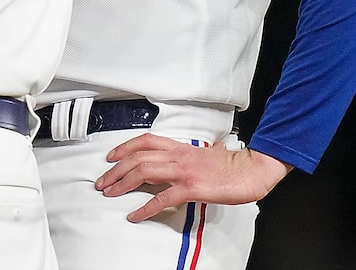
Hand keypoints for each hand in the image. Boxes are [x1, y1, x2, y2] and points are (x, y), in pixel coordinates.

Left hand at [96, 132, 291, 222]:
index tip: (111, 156)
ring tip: (110, 193)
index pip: (145, 141)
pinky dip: (145, 208)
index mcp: (181, 148)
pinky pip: (161, 198)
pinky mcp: (190, 188)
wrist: (253, 168)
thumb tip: (199, 154)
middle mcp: (178, 156)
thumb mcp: (210, 154)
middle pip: (137, 157)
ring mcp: (183, 171)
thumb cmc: (234, 165)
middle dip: (115, 169)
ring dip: (122, 183)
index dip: (124, 147)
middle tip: (102, 181)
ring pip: (143, 172)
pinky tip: (135, 215)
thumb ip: (198, 154)